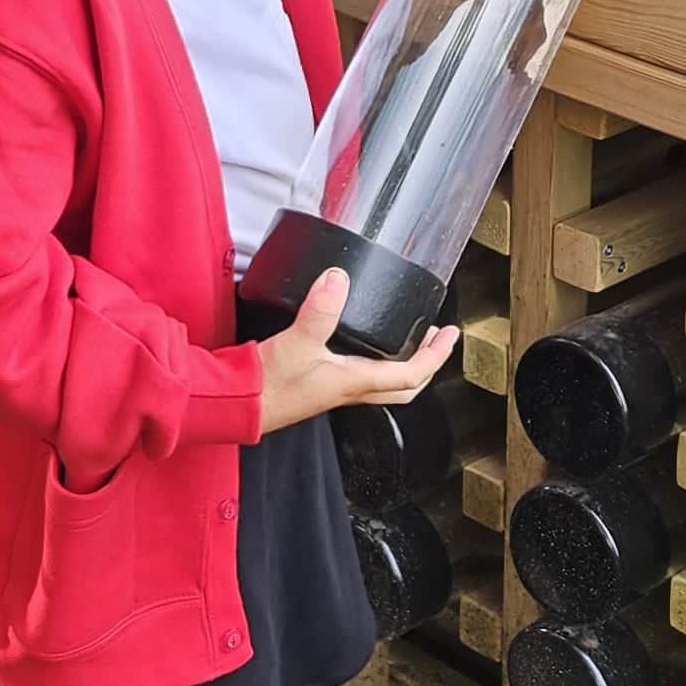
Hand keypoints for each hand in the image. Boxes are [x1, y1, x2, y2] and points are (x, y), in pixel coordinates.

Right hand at [255, 270, 456, 434]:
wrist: (234, 406)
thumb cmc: (265, 387)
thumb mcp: (296, 343)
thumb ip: (319, 310)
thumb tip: (339, 278)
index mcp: (354, 382)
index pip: (411, 375)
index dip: (436, 356)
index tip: (450, 334)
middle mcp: (349, 390)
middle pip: (404, 386)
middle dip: (427, 363)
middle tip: (437, 339)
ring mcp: (334, 390)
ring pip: (383, 382)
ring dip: (402, 362)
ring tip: (409, 337)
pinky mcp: (318, 385)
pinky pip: (359, 376)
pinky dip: (373, 360)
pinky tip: (360, 343)